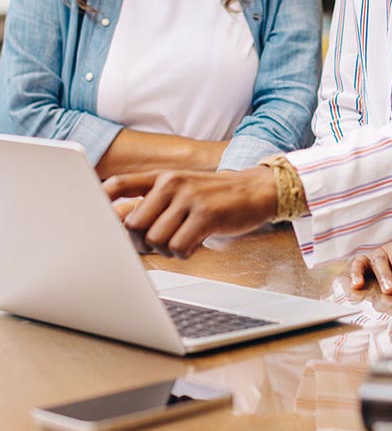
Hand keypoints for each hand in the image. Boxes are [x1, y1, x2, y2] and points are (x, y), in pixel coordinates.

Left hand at [103, 167, 277, 258]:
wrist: (255, 190)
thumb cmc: (214, 196)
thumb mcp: (181, 189)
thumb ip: (153, 201)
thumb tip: (119, 223)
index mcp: (162, 176)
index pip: (119, 185)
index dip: (102, 203)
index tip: (96, 220)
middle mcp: (172, 182)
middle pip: (134, 224)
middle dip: (142, 242)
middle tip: (159, 242)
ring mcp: (189, 198)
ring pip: (155, 239)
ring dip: (165, 250)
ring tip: (180, 241)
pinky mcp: (206, 215)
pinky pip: (179, 247)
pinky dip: (183, 254)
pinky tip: (193, 245)